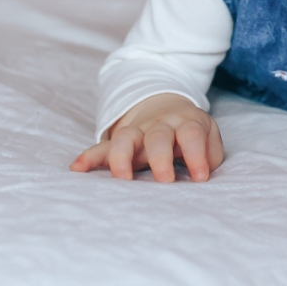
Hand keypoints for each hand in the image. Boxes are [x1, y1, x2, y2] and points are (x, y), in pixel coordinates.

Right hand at [70, 93, 224, 181]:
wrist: (163, 104)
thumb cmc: (188, 130)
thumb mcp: (206, 134)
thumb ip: (209, 152)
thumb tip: (203, 172)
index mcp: (184, 123)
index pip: (191, 135)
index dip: (197, 155)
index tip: (200, 178)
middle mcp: (159, 126)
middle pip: (158, 136)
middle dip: (161, 157)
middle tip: (165, 181)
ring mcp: (136, 133)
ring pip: (125, 139)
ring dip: (121, 157)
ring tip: (121, 177)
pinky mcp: (117, 142)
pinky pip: (100, 147)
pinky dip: (88, 157)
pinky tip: (77, 168)